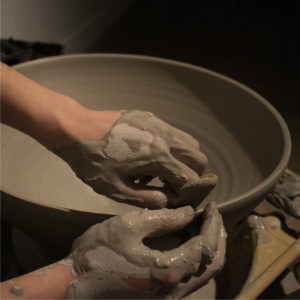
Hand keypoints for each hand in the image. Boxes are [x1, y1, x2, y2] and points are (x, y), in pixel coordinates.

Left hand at [53, 110, 216, 207]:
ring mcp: (159, 124)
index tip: (175, 198)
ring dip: (184, 159)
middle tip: (174, 184)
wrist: (76, 130)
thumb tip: (166, 201)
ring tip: (162, 169)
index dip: (186, 192)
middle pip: (199, 157)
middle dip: (194, 174)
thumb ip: (145, 198)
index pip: (190, 178)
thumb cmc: (93, 162)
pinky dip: (173, 146)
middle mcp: (166, 138)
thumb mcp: (115, 189)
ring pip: (190, 141)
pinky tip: (150, 154)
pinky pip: (173, 132)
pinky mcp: (150, 118)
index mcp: (159, 157)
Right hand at [65, 202, 225, 298]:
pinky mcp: (161, 299)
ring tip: (207, 226)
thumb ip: (163, 219)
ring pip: (204, 275)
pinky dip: (197, 259)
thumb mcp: (129, 226)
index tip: (213, 206)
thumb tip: (189, 213)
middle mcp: (175, 291)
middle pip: (212, 265)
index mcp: (169, 271)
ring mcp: (169, 299)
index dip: (212, 223)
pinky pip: (190, 280)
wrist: (75, 286)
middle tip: (215, 215)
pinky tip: (190, 242)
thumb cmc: (98, 253)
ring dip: (210, 248)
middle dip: (217, 237)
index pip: (205, 245)